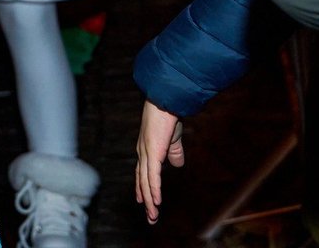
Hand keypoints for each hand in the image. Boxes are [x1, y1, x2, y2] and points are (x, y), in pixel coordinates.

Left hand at [134, 99, 184, 223]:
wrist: (165, 102)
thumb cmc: (168, 116)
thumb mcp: (172, 139)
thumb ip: (173, 152)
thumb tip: (176, 165)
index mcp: (146, 149)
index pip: (143, 173)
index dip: (143, 188)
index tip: (143, 201)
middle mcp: (143, 153)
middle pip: (142, 181)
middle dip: (146, 200)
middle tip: (150, 217)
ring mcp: (146, 153)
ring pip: (146, 182)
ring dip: (150, 201)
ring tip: (153, 216)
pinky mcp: (152, 152)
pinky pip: (152, 176)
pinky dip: (153, 190)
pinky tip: (155, 202)